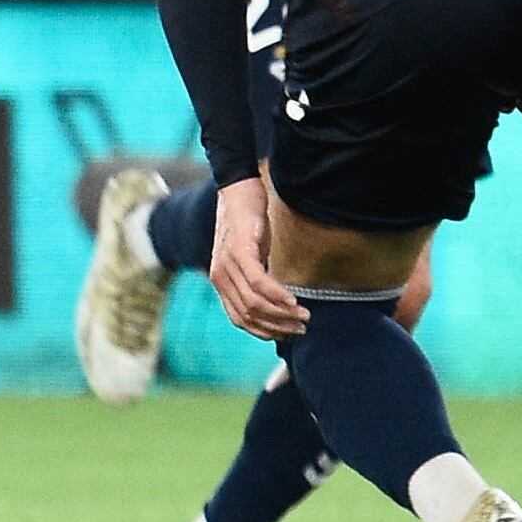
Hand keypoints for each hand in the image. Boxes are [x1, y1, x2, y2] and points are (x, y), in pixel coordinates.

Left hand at [209, 176, 308, 340]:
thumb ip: (254, 279)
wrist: (238, 188)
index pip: (240, 320)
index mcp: (220, 282)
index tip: (287, 334)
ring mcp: (227, 264)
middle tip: (300, 328)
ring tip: (303, 316)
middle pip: (249, 316)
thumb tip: (274, 302)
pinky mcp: (239, 250)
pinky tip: (293, 300)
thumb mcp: (250, 256)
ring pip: (254, 302)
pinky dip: (277, 295)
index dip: (265, 332)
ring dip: (282, 314)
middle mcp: (219, 277)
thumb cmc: (248, 223)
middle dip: (277, 326)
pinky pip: (258, 282)